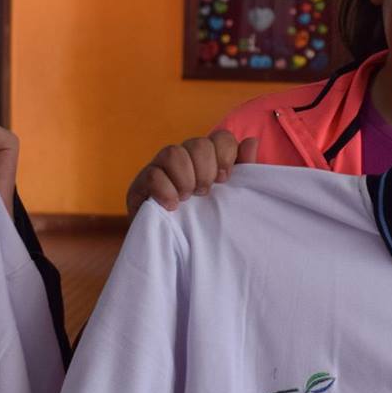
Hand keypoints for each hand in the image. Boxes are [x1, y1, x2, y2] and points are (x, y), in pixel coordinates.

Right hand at [126, 131, 261, 214]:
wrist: (176, 255)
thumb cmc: (206, 223)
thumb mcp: (231, 198)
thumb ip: (244, 170)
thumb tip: (251, 141)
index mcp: (207, 159)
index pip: (220, 137)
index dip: (226, 154)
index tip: (225, 180)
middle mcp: (183, 158)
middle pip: (197, 143)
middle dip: (206, 169)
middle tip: (204, 193)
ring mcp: (159, 169)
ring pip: (172, 152)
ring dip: (185, 178)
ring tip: (187, 199)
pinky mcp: (140, 186)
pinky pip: (152, 174)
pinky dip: (165, 190)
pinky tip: (172, 206)